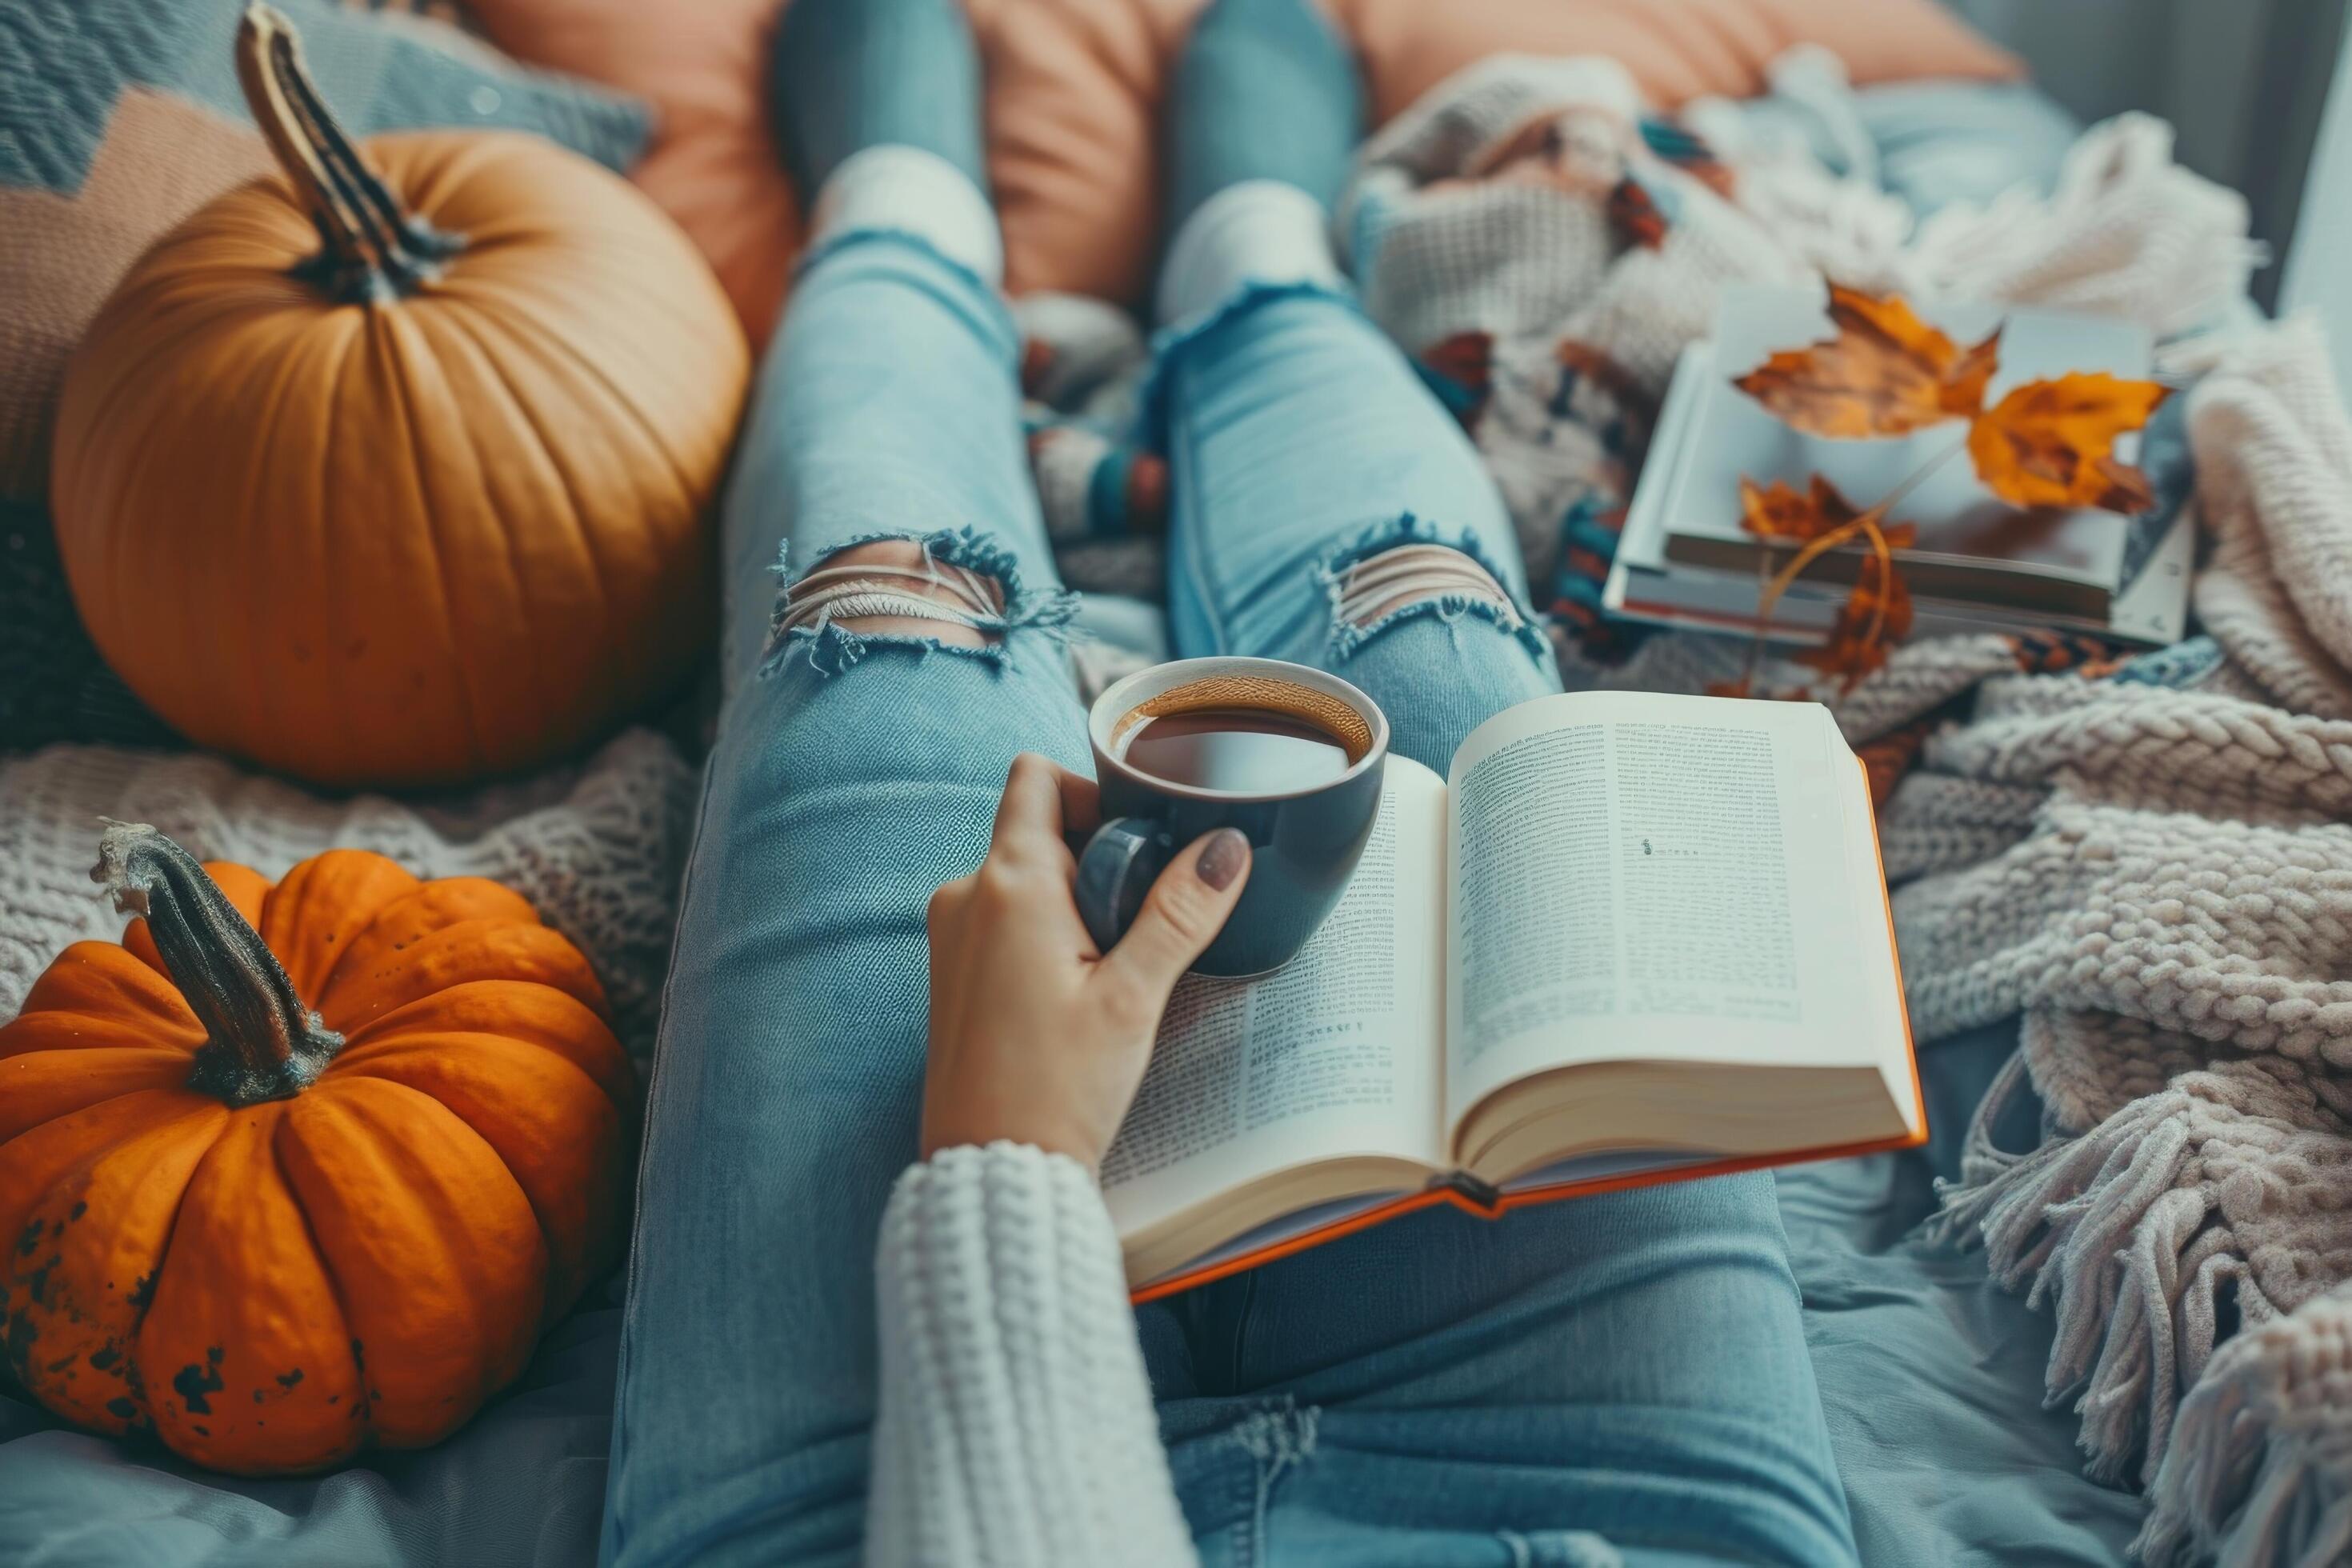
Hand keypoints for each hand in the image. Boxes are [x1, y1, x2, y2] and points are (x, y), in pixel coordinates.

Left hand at [921, 754, 1250, 1172]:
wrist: (995, 1164)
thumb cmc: (1057, 1087)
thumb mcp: (1134, 996)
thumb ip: (1179, 912)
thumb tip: (1225, 846)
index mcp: (1007, 882)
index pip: (1038, 776)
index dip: (1095, 792)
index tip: (1140, 842)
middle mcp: (966, 896)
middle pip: (1040, 827)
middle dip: (1099, 856)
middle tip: (1141, 920)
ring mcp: (953, 935)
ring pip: (1026, 876)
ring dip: (1077, 899)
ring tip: (1114, 966)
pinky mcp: (955, 972)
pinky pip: (1007, 919)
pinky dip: (1049, 932)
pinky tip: (1082, 990)